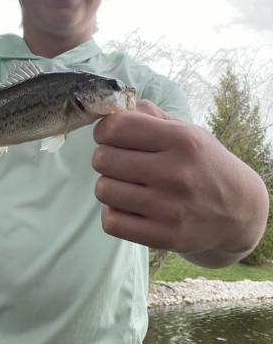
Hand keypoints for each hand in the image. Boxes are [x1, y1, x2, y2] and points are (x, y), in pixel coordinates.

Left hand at [91, 100, 268, 265]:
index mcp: (181, 140)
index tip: (109, 136)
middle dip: (104, 157)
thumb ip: (153, 117)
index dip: (104, 130)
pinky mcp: (164, 236)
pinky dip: (113, 214)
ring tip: (124, 185)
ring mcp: (169, 208)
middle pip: (102, 159)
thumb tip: (119, 107)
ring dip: (108, 186)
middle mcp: (175, 173)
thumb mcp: (189, 133)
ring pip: (103, 190)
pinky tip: (127, 208)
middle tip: (118, 162)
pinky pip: (112, 222)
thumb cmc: (205, 165)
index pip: (116, 127)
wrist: (240, 213)